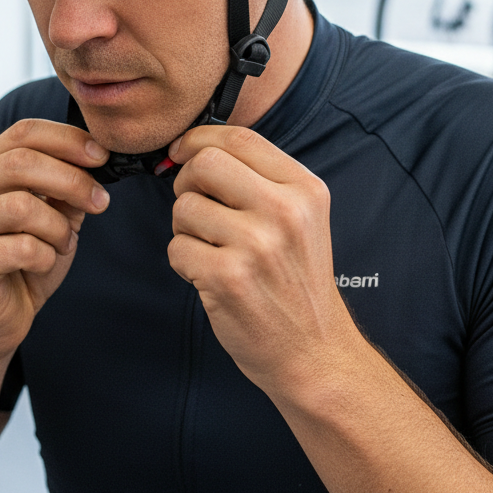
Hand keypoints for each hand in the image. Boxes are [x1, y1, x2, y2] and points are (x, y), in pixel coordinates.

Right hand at [0, 119, 110, 363]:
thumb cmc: (23, 264)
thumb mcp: (52, 216)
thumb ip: (65, 186)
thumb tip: (95, 157)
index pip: (23, 133)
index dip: (66, 139)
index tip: (101, 156)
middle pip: (21, 162)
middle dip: (71, 180)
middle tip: (99, 202)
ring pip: (23, 205)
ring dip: (58, 227)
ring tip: (62, 244)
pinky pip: (21, 247)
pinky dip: (45, 256)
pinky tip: (41, 265)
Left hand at [167, 125, 359, 397]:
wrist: (315, 354)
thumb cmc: (296, 282)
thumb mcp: (300, 218)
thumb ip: (257, 179)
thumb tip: (192, 147)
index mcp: (304, 190)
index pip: (240, 138)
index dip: (200, 138)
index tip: (181, 150)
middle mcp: (284, 212)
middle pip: (205, 164)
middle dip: (186, 182)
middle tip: (196, 209)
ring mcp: (256, 245)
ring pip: (184, 207)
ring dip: (185, 229)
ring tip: (212, 250)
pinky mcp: (228, 278)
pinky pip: (177, 247)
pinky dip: (183, 261)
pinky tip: (210, 276)